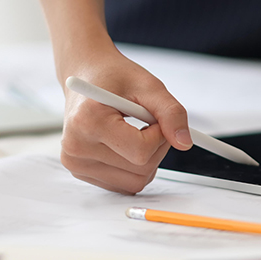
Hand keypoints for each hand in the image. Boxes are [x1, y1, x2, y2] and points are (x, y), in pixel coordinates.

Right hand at [60, 51, 190, 193]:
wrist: (86, 75)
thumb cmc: (114, 76)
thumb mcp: (149, 86)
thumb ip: (171, 113)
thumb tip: (185, 143)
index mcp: (88, 121)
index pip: (141, 151)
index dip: (159, 136)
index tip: (154, 118)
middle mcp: (76, 146)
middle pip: (140, 169)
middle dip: (156, 147)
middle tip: (148, 123)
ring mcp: (75, 162)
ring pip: (134, 182)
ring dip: (147, 160)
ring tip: (134, 131)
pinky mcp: (79, 171)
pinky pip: (123, 185)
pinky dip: (134, 168)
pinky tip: (124, 144)